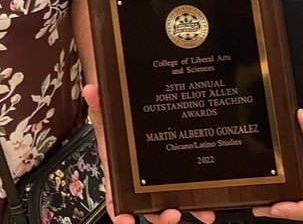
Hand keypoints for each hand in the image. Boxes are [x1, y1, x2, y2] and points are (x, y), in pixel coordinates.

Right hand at [82, 84, 215, 223]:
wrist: (128, 115)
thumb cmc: (116, 123)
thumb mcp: (105, 114)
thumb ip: (98, 105)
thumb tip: (91, 91)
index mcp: (118, 173)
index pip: (115, 200)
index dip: (120, 215)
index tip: (126, 222)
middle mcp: (138, 183)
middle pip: (147, 209)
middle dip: (161, 217)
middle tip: (172, 214)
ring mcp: (157, 182)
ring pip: (169, 205)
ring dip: (186, 212)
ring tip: (202, 213)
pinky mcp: (173, 178)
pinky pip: (185, 194)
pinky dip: (198, 202)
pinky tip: (210, 203)